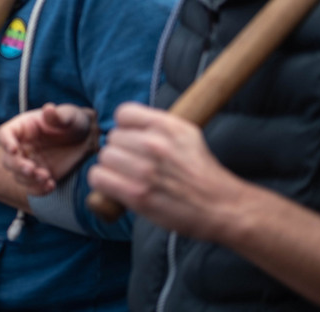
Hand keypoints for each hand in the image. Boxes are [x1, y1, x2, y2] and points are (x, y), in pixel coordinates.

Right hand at [0, 103, 97, 193]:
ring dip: (29, 180)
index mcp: (22, 128)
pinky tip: (51, 186)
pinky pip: (31, 188)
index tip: (14, 150)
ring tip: (47, 177)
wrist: (86, 140)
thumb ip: (58, 115)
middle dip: (17, 166)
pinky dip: (38, 190)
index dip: (5, 142)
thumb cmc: (73, 122)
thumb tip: (48, 109)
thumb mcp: (69, 116)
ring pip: (18, 176)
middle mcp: (21, 147)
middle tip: (32, 169)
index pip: (4, 134)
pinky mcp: (38, 177)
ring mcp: (29, 163)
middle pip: (7, 160)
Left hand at [87, 102, 243, 240]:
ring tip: (128, 176)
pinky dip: (103, 182)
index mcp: (168, 126)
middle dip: (121, 151)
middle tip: (134, 164)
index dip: (126, 128)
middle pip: (112, 137)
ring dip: (112, 168)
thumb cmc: (200, 172)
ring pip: (104, 156)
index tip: (133, 140)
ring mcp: (145, 169)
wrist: (221, 206)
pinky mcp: (136, 193)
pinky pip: (98, 177)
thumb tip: (124, 124)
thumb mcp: (186, 134)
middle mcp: (155, 144)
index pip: (124, 113)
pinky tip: (116, 187)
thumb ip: (156, 125)